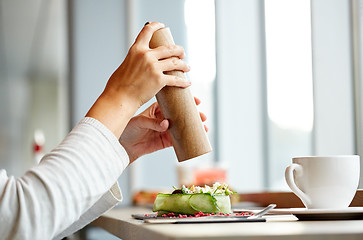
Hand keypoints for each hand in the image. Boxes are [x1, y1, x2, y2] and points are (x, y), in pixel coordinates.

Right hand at [86, 22, 190, 137]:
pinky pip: (175, 80)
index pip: (147, 31)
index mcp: (136, 50)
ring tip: (187, 67)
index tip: (162, 26)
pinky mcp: (159, 80)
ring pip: (175, 62)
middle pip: (169, 48)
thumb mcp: (125, 64)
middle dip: (179, 50)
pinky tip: (187, 83)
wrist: (120, 97)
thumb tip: (140, 62)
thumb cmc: (119, 85)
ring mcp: (154, 67)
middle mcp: (146, 56)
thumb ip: (135, 60)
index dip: (156, 26)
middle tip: (183, 53)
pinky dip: (183, 82)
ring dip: (184, 65)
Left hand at [120, 97, 206, 163]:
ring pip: (183, 127)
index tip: (196, 101)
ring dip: (194, 127)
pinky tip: (196, 138)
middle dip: (193, 115)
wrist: (122, 145)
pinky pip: (179, 140)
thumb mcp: (140, 122)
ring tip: (204, 127)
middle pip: (181, 115)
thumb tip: (166, 125)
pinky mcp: (165, 142)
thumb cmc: (128, 129)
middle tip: (202, 116)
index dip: (185, 102)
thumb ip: (153, 123)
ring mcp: (165, 130)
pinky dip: (188, 139)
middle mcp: (163, 118)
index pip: (174, 103)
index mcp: (157, 109)